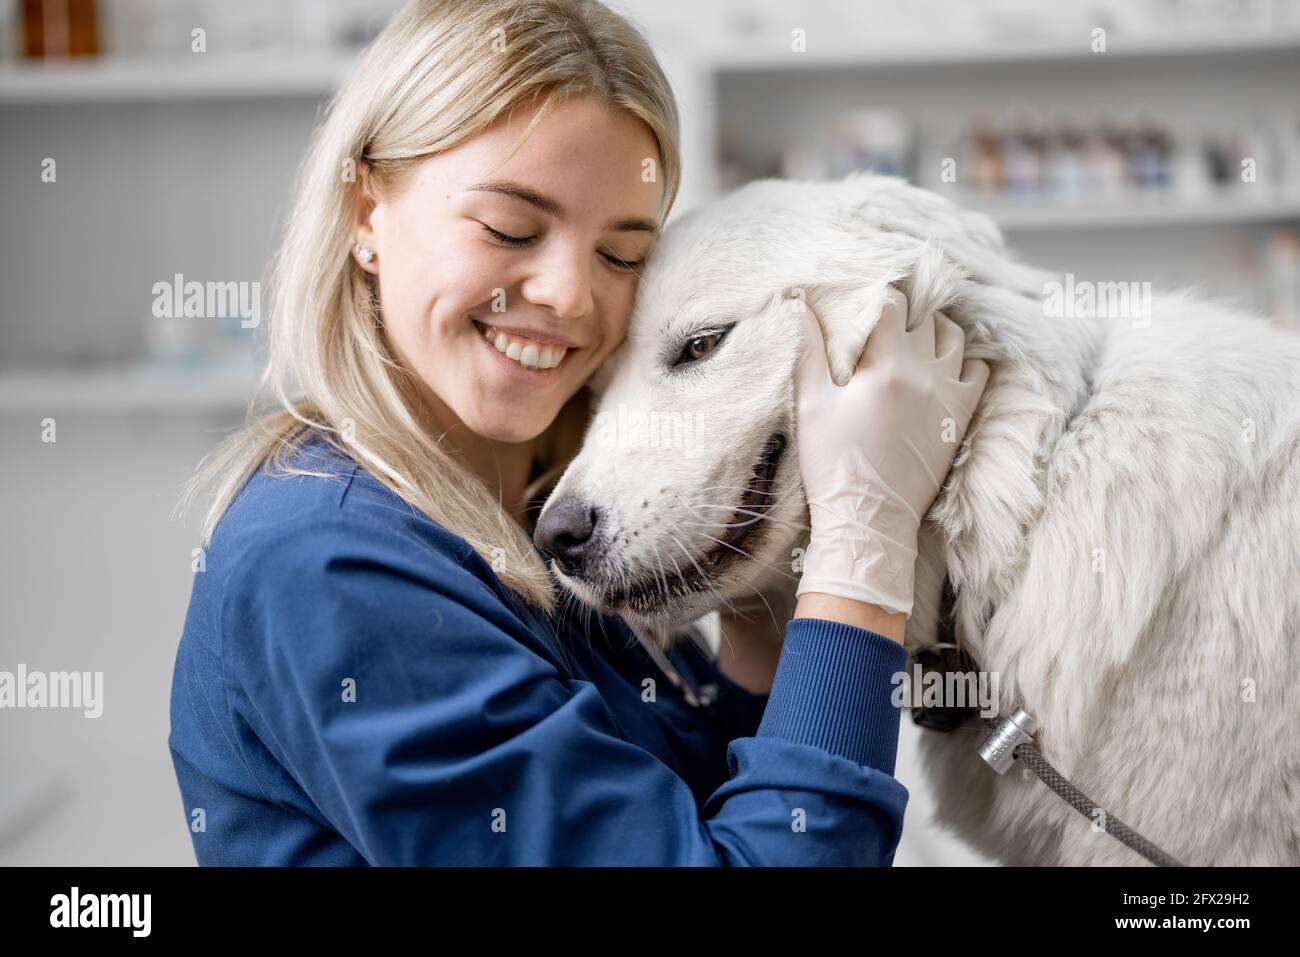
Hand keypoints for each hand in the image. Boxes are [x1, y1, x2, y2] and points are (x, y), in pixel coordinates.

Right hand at [793, 288, 988, 617]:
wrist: (868, 519)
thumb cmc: (832, 463)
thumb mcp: (811, 403)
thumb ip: (807, 350)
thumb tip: (796, 304)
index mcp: (886, 364)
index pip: (891, 305)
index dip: (877, 298)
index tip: (865, 303)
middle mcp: (925, 372)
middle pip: (925, 317)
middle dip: (906, 312)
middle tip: (885, 321)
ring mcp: (948, 395)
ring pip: (955, 338)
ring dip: (936, 330)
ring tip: (914, 338)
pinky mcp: (960, 418)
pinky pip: (979, 372)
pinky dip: (966, 361)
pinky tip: (942, 366)